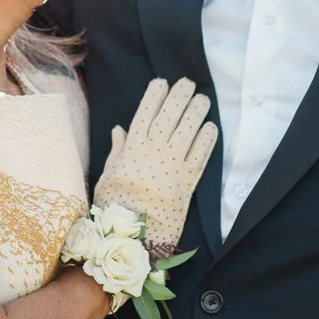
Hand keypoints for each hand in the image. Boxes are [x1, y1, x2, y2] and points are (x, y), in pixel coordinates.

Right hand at [93, 78, 217, 256]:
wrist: (136, 236)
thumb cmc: (115, 207)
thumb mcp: (108, 177)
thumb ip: (117, 152)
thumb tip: (119, 130)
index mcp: (132, 149)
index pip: (145, 113)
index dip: (154, 96)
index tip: (161, 83)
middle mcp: (155, 152)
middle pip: (170, 116)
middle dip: (179, 96)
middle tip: (187, 83)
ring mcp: (173, 164)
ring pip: (188, 130)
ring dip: (197, 112)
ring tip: (203, 99)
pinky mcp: (189, 180)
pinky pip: (201, 154)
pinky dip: (207, 139)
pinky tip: (210, 127)